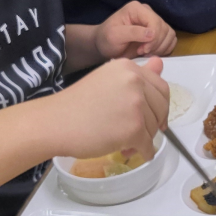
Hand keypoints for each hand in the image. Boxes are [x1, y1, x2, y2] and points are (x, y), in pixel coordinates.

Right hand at [52, 57, 168, 160]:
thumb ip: (136, 75)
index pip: (161, 87)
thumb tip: (160, 63)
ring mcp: (136, 105)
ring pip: (154, 128)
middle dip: (154, 123)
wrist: (55, 122)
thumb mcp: (108, 79)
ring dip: (144, 139)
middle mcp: (135, 81)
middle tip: (140, 133)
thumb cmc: (76, 103)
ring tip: (125, 143)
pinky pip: (148, 145)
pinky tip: (134, 153)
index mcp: (129, 67)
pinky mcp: (134, 128)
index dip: (160, 104)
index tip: (156, 116)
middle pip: (161, 108)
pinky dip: (144, 152)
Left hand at [95, 1, 176, 58]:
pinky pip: (171, 40)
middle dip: (156, 45)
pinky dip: (165, 49)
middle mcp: (148, 12)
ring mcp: (154, 22)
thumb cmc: (107, 39)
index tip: (142, 50)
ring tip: (146, 53)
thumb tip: (152, 33)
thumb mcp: (114, 35)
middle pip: (165, 29)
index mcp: (137, 9)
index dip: (153, 38)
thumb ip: (133, 33)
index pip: (155, 22)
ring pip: (170, 35)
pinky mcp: (159, 32)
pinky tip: (152, 53)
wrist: (105, 45)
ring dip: (161, 48)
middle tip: (142, 52)